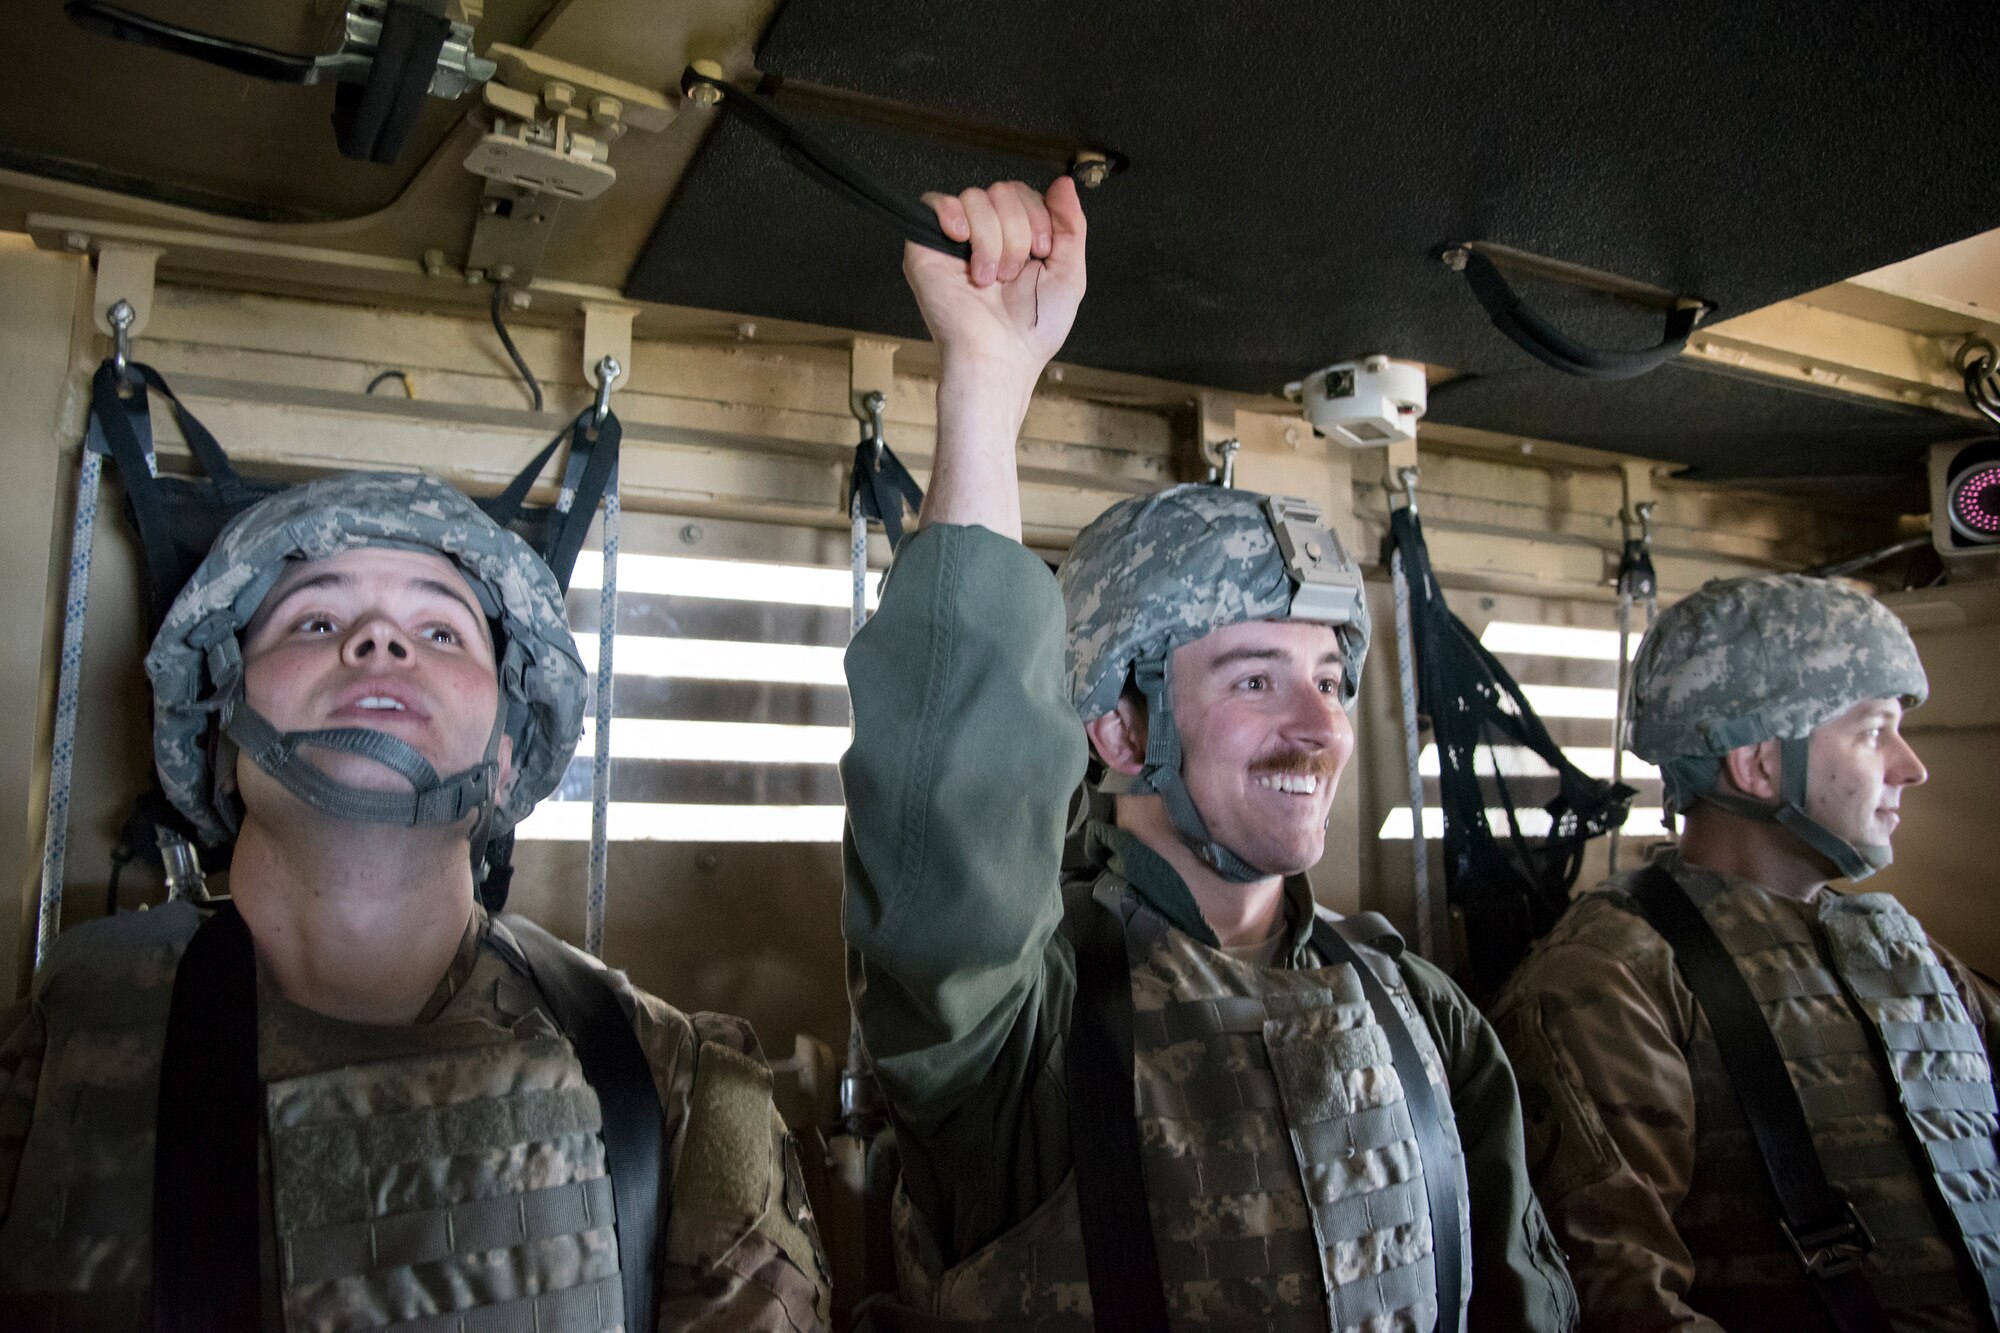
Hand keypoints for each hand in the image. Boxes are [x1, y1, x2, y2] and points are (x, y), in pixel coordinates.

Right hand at [903, 177, 1086, 380]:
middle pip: (1002, 191)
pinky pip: (935, 203)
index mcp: (1016, 238)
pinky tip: (963, 242)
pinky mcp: (925, 249)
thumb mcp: (1068, 274)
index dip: (1037, 216)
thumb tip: (1064, 185)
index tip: (1041, 253)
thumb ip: (1071, 226)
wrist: (1001, 359)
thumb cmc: (1031, 331)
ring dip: (991, 240)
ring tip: (990, 277)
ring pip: (975, 198)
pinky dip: (952, 215)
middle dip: (1017, 231)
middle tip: (1013, 273)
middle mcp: (986, 235)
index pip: (1024, 194)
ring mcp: (955, 241)